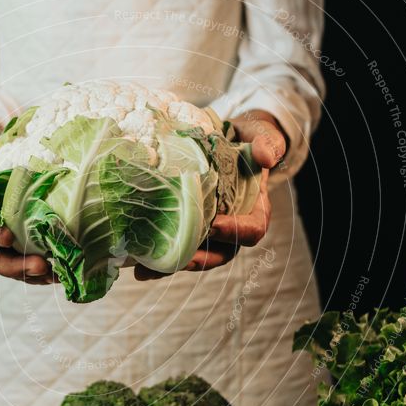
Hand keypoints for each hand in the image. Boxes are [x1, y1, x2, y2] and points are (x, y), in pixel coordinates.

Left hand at [135, 110, 284, 279]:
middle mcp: (232, 230)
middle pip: (220, 254)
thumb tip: (266, 159)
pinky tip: (139, 269)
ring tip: (148, 271)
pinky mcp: (189, 232)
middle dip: (199, 259)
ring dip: (172, 266)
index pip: (252, 230)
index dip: (235, 231)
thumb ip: (266, 143)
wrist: (227, 140)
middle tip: (180, 259)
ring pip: (195, 258)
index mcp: (255, 212)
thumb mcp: (259, 135)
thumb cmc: (246, 139)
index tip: (215, 225)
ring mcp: (209, 235)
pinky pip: (177, 251)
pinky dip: (159, 263)